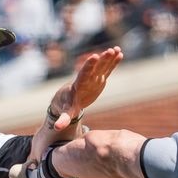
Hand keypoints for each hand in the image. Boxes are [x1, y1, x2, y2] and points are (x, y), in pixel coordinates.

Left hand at [30, 46, 122, 160]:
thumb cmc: (67, 106)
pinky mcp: (100, 79)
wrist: (69, 99)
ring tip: (117, 49)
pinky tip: (120, 53)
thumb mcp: (66, 113)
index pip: (84, 74)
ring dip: (109, 57)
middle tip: (109, 51)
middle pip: (95, 68)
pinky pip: (107, 69)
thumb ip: (63, 119)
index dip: (89, 66)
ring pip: (102, 66)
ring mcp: (94, 77)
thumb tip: (56, 127)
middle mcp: (87, 78)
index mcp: (79, 85)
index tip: (94, 56)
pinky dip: (113, 62)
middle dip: (102, 59)